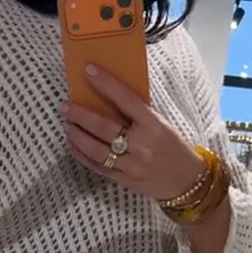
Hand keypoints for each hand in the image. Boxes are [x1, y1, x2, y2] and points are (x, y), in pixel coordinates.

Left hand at [61, 66, 231, 252]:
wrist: (186, 181)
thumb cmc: (173, 147)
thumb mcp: (162, 124)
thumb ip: (139, 113)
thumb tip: (112, 94)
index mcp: (154, 125)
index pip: (126, 99)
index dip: (106, 84)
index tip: (88, 71)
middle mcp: (141, 145)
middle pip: (104, 127)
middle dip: (81, 115)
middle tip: (65, 106)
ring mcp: (131, 165)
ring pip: (97, 150)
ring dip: (78, 136)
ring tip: (67, 125)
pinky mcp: (125, 180)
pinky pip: (98, 167)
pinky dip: (83, 156)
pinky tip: (73, 146)